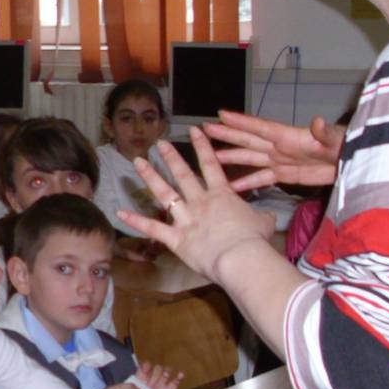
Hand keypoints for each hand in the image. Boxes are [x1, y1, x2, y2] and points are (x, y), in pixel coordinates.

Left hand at [122, 128, 280, 280]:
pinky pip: (153, 229)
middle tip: (158, 143)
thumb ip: (262, 216)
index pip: (211, 165)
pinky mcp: (176, 239)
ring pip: (164, 194)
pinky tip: (120, 213)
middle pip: (183, 175)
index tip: (194, 130)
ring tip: (137, 162)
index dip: (202, 146)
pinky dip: (136, 221)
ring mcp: (186, 219)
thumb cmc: (254, 240)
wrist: (240, 257)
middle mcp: (201, 203)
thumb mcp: (264, 223)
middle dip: (170, 157)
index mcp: (222, 196)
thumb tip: (267, 216)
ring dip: (150, 177)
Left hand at [134, 361, 181, 388]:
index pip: (146, 366)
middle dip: (156, 373)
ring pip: (166, 371)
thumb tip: (132, 387)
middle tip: (152, 382)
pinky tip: (180, 375)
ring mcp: (162, 384)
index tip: (144, 371)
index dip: (146, 367)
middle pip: (158, 368)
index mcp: (143, 379)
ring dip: (166, 372)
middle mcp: (153, 379)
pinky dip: (179, 377)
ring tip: (164, 376)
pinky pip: (175, 381)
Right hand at [205, 111, 344, 190]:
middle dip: (227, 135)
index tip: (221, 115)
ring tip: (210, 158)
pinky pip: (262, 179)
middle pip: (248, 140)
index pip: (260, 128)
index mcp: (288, 136)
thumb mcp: (336, 138)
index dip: (241, 122)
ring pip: (250, 159)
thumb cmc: (345, 145)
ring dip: (231, 158)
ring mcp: (280, 160)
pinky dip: (247, 183)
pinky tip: (232, 187)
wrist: (352, 161)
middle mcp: (279, 147)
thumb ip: (325, 132)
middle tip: (204, 130)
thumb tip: (318, 122)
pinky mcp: (285, 174)